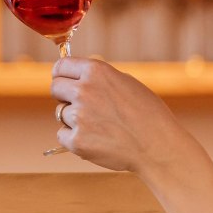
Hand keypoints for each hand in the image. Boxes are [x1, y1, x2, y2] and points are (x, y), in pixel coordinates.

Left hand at [50, 57, 195, 174]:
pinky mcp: (77, 141)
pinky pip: (63, 135)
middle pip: (55, 87)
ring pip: (60, 113)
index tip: (62, 80)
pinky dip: (74, 138)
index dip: (61, 74)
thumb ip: (99, 79)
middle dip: (63, 95)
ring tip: (99, 126)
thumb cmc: (148, 114)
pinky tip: (95, 139)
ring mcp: (79, 116)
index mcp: (96, 72)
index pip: (61, 66)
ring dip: (73, 119)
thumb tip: (77, 78)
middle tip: (80, 105)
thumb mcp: (126, 83)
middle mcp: (84, 91)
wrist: (157, 146)